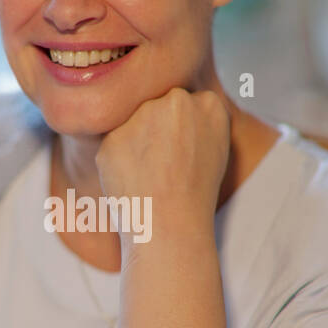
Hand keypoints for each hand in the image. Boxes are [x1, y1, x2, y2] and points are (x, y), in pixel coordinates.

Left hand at [95, 87, 230, 241]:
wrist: (170, 227)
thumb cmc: (195, 195)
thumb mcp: (216, 149)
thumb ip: (198, 120)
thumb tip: (177, 108)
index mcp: (208, 103)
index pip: (183, 104)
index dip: (179, 131)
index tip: (181, 153)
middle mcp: (176, 100)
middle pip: (155, 107)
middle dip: (155, 132)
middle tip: (164, 166)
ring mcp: (142, 115)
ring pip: (131, 123)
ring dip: (134, 144)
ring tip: (149, 176)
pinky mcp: (113, 135)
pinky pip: (112, 144)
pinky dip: (117, 162)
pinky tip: (132, 182)